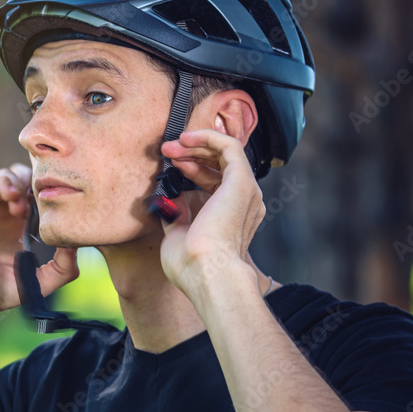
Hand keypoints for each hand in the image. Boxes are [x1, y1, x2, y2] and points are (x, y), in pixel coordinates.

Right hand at [0, 163, 79, 324]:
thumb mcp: (35, 285)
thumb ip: (62, 270)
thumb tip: (77, 245)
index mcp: (18, 229)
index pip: (40, 201)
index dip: (50, 200)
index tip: (58, 208)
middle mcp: (1, 214)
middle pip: (27, 183)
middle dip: (37, 188)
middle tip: (40, 203)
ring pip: (8, 176)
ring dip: (20, 185)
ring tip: (21, 207)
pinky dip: (1, 181)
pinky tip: (10, 196)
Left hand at [157, 130, 263, 297]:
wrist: (207, 274)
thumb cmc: (192, 266)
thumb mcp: (178, 235)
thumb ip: (178, 216)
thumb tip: (170, 200)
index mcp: (232, 215)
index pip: (215, 180)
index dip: (191, 168)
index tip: (169, 165)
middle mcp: (244, 201)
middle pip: (221, 164)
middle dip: (192, 152)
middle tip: (167, 150)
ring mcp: (245, 191)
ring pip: (226, 152)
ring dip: (197, 144)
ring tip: (171, 146)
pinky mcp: (241, 181)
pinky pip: (229, 146)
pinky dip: (207, 137)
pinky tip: (186, 139)